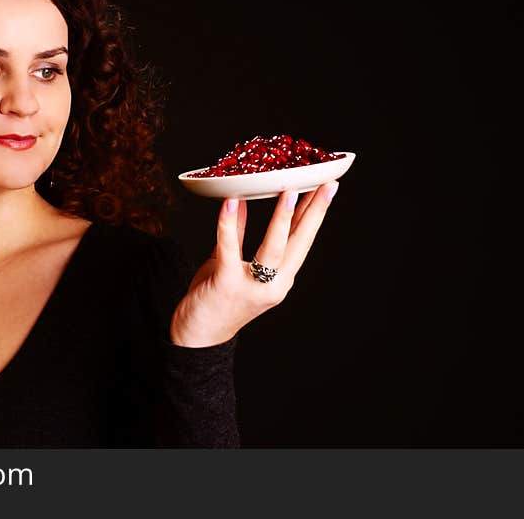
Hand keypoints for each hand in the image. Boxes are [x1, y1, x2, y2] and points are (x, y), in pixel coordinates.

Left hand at [169, 181, 339, 347]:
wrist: (197, 338)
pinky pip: (230, 249)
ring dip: (282, 218)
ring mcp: (252, 287)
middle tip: (327, 184)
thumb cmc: (215, 300)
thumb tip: (240, 201)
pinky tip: (231, 202)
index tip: (327, 187)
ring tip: (290, 191)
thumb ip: (237, 235)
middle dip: (315, 211)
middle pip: (299, 243)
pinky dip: (229, 224)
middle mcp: (274, 285)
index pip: (302, 240)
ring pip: (274, 248)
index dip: (315, 213)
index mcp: (280, 279)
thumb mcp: (230, 264)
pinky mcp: (227, 284)